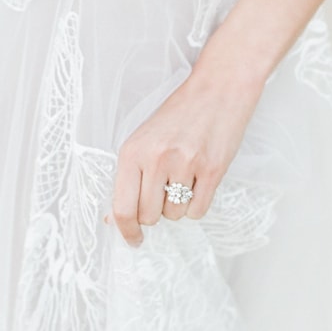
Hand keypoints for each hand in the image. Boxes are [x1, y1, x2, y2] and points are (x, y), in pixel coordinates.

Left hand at [111, 67, 262, 246]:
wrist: (218, 90)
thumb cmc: (179, 116)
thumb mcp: (143, 141)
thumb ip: (128, 179)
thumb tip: (113, 219)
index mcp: (132, 151)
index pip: (123, 208)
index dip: (126, 231)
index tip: (133, 240)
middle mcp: (156, 158)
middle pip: (149, 216)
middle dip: (155, 213)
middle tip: (163, 193)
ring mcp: (186, 164)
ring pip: (174, 215)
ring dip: (177, 207)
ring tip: (184, 179)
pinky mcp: (213, 170)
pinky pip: (198, 210)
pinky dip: (197, 205)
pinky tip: (198, 182)